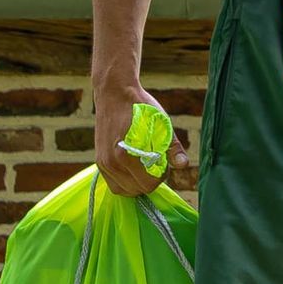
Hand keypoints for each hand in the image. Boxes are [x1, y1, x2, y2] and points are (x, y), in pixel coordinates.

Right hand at [94, 83, 182, 199]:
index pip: (148, 184)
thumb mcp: (162, 125)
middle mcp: (111, 163)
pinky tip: (135, 167)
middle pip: (137, 190)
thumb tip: (183, 165)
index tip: (164, 162)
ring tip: (145, 165)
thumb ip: (172, 148)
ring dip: (138, 183)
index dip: (161, 176)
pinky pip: (114, 184)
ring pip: (124, 190)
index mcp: (126, 156)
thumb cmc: (141, 108)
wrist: (115, 93)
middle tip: (156, 163)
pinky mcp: (99, 162)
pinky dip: (126, 182)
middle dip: (151, 180)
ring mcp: (103, 164)